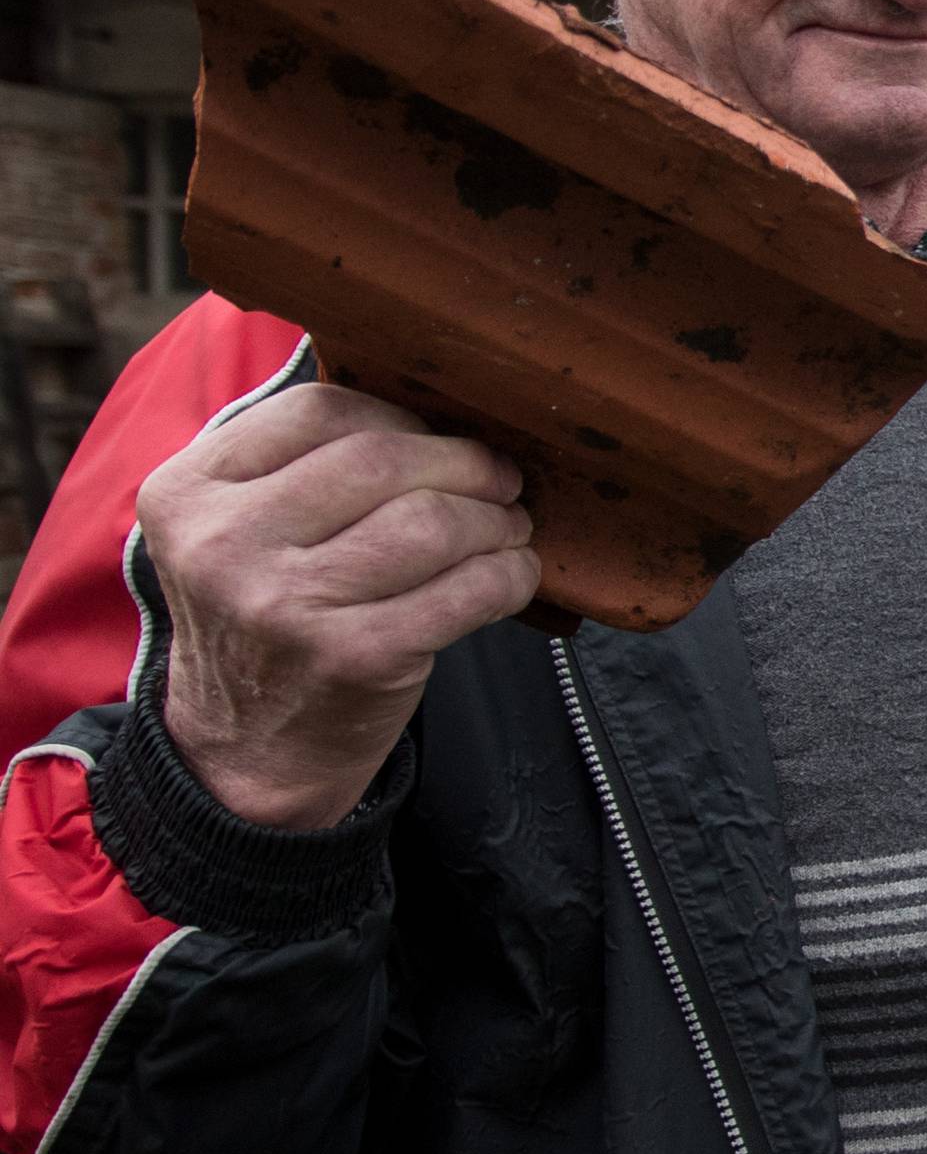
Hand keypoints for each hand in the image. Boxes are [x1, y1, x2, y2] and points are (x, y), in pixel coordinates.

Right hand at [137, 385, 541, 831]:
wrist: (248, 756)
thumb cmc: (267, 617)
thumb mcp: (237, 530)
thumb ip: (299, 463)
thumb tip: (436, 397)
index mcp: (186, 493)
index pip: (319, 411)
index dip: (398, 417)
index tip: (435, 439)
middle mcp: (225, 545)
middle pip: (383, 459)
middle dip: (464, 463)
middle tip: (500, 478)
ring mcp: (286, 604)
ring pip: (432, 521)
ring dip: (494, 518)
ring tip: (508, 526)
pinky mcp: (354, 657)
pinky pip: (468, 588)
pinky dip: (509, 573)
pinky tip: (513, 574)